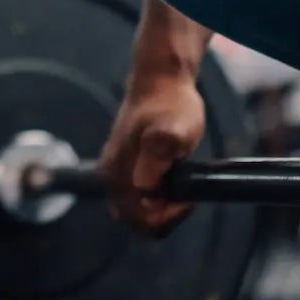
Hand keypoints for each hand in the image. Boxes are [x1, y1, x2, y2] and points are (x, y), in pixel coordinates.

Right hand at [99, 69, 205, 235]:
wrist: (160, 79)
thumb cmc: (171, 104)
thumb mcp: (174, 128)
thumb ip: (159, 154)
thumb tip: (145, 188)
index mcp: (120, 173)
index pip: (140, 219)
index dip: (167, 217)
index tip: (187, 199)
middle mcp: (111, 176)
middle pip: (134, 220)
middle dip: (163, 217)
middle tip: (185, 196)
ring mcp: (115, 170)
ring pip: (135, 209)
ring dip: (159, 208)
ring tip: (180, 188)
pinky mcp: (123, 164)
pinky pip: (136, 196)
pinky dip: (155, 198)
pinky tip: (172, 180)